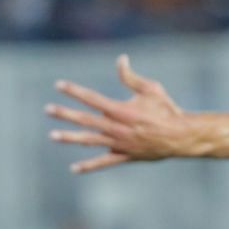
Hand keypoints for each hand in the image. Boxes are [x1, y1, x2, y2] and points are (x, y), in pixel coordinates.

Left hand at [46, 54, 193, 172]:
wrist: (180, 136)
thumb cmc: (166, 109)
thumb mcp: (150, 89)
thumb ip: (131, 77)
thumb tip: (120, 59)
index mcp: (121, 110)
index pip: (92, 98)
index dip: (74, 91)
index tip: (58, 85)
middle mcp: (116, 127)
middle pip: (85, 119)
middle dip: (65, 114)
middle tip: (47, 109)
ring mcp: (119, 143)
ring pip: (89, 140)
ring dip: (69, 137)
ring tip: (52, 135)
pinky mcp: (124, 156)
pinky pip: (103, 162)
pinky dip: (89, 166)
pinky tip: (74, 169)